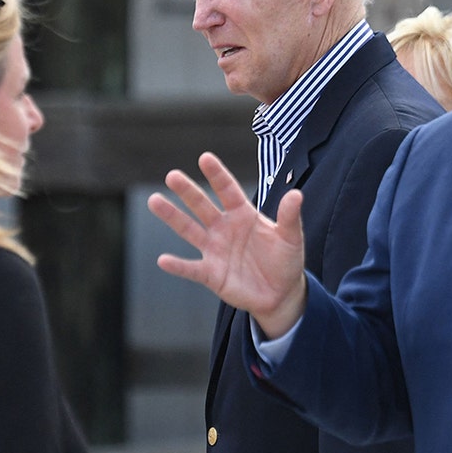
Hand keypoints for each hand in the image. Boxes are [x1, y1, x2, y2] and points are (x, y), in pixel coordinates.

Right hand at [147, 152, 307, 337]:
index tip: (205, 158)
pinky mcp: (211, 274)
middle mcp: (224, 228)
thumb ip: (289, 217)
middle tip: (172, 175)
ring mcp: (215, 250)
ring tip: (155, 201)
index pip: (228, 190)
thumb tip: (296, 194)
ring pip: (189, 230)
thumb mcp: (291, 238)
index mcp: (243, 215)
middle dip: (188, 191)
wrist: (280, 294)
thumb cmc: (285, 261)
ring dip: (172, 217)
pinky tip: (163, 260)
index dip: (217, 175)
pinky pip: (191, 268)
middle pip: (202, 206)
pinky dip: (177, 265)